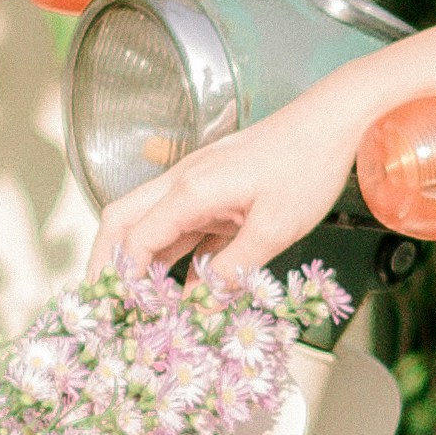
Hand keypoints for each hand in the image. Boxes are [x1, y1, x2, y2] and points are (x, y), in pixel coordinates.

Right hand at [91, 91, 360, 283]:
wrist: (332, 124)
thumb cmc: (306, 167)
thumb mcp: (274, 228)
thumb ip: (235, 269)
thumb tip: (203, 305)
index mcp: (190, 190)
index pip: (137, 238)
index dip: (125, 277)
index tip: (120, 310)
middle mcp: (183, 184)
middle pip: (123, 221)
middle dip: (107, 262)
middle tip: (103, 302)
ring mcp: (198, 186)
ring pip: (153, 226)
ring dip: (142, 263)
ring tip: (140, 305)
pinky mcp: (218, 193)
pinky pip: (186, 229)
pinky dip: (179, 258)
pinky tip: (187, 290)